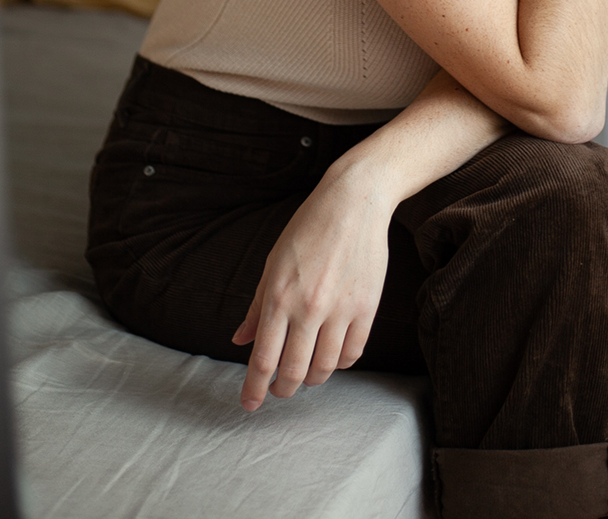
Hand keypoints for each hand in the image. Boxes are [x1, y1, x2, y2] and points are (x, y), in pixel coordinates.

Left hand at [232, 166, 390, 410]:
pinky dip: (341, 364)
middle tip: (277, 391)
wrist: (353, 202)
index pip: (263, 360)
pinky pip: (353, 353)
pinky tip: (332, 357)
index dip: (254, 389)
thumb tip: (240, 340)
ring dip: (311, 379)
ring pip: (325, 368)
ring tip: (304, 374)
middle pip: (293, 372)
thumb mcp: (273, 263)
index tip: (249, 405)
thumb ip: (258, 306)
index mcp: (279, 297)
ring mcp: (340, 310)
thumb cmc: (308, 228)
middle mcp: (308, 308)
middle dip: (282, 390)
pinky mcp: (367, 308)